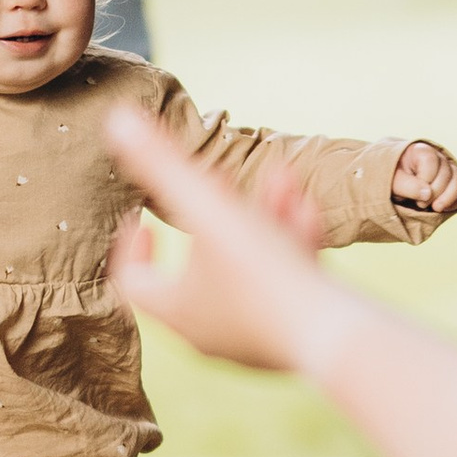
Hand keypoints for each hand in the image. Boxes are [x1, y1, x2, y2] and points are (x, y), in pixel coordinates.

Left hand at [105, 105, 347, 377]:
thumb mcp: (211, 209)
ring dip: (261, 219)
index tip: (143, 217)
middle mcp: (210, 331)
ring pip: (246, 269)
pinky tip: (307, 208)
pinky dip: (290, 243)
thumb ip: (164, 164)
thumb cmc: (266, 275)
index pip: (132, 282)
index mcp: (177, 310)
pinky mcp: (293, 334)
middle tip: (217, 186)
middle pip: (193, 270)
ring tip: (281, 179)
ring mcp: (253, 337)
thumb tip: (117, 119)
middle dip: (211, 216)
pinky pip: (282, 283)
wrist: (339, 335)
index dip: (130, 245)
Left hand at [390, 139, 456, 221]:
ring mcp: (447, 168)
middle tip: (419, 204)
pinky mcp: (452, 182)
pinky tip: (443, 209)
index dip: (425, 180)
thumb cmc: (391, 180)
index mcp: (420, 150)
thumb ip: (408, 186)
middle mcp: (437, 156)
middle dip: (435, 192)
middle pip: (446, 172)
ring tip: (435, 208)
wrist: (395, 184)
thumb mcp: (392, 182)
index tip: (414, 194)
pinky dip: (456, 201)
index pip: (430, 161)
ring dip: (448, 198)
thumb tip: (427, 194)